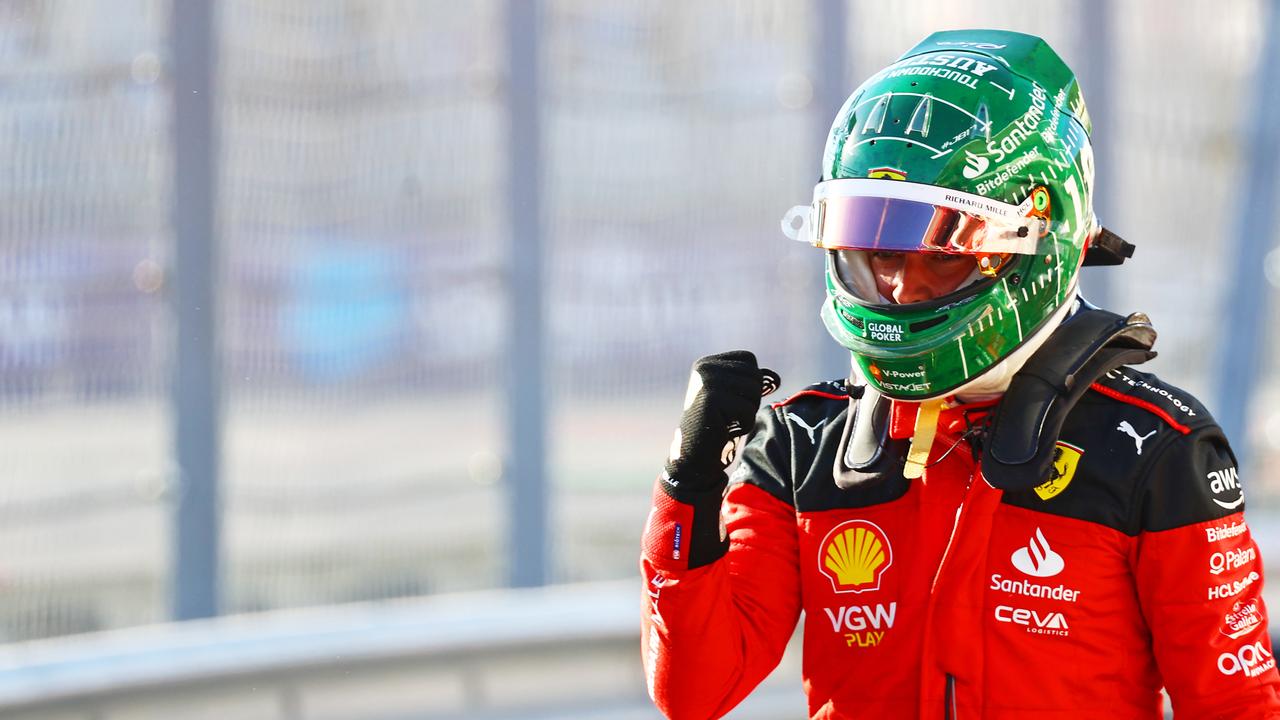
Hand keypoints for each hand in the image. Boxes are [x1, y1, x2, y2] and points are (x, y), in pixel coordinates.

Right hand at [664, 351, 780, 487]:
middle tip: (731, 414)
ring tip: (729, 421)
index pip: (748, 359)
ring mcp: (706, 382)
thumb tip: (776, 378)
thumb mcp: (732, 397)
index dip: (751, 380)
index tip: (734, 400)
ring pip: (754, 391)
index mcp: (707, 363)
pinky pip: (748, 409)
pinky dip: (744, 424)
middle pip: (754, 374)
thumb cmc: (716, 425)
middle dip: (751, 398)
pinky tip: (727, 430)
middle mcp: (704, 368)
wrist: (693, 454)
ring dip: (748, 411)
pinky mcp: (712, 400)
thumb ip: (750, 382)